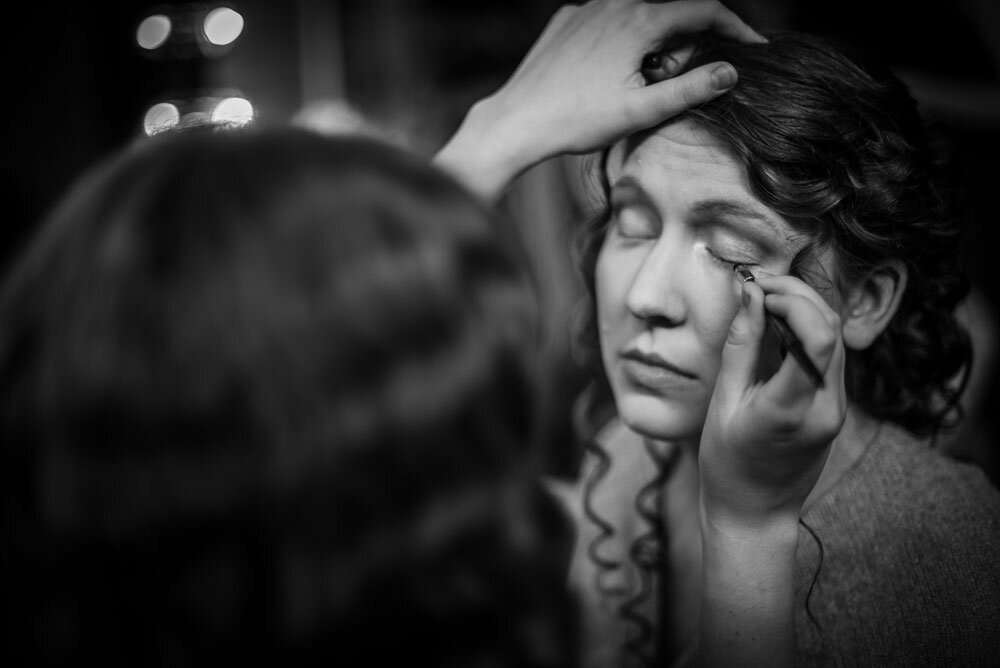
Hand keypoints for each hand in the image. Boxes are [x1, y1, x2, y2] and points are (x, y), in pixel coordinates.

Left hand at [434, 0, 764, 200]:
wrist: (517, 121)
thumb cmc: (576, 120)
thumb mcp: (641, 112)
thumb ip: (690, 89)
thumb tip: (730, 72)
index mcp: (639, 20)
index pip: (704, 10)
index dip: (735, 28)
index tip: (752, 47)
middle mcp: (613, 3)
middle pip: (671, 12)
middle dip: (687, 42)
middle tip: (678, 80)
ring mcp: (586, 8)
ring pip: (638, 15)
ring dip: (653, 43)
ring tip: (637, 83)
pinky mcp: (566, 20)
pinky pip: (607, 22)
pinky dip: (621, 41)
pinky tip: (608, 74)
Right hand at [699, 274, 846, 532]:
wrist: (754, 512)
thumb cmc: (727, 463)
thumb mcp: (723, 403)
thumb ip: (740, 346)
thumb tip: (749, 293)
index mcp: (792, 410)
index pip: (817, 337)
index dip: (791, 300)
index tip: (756, 291)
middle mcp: (826, 408)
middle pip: (830, 328)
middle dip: (796, 294)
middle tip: (757, 286)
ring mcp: (838, 409)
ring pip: (835, 337)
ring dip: (803, 308)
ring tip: (763, 301)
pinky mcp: (837, 407)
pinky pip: (830, 354)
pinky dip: (807, 329)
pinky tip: (777, 325)